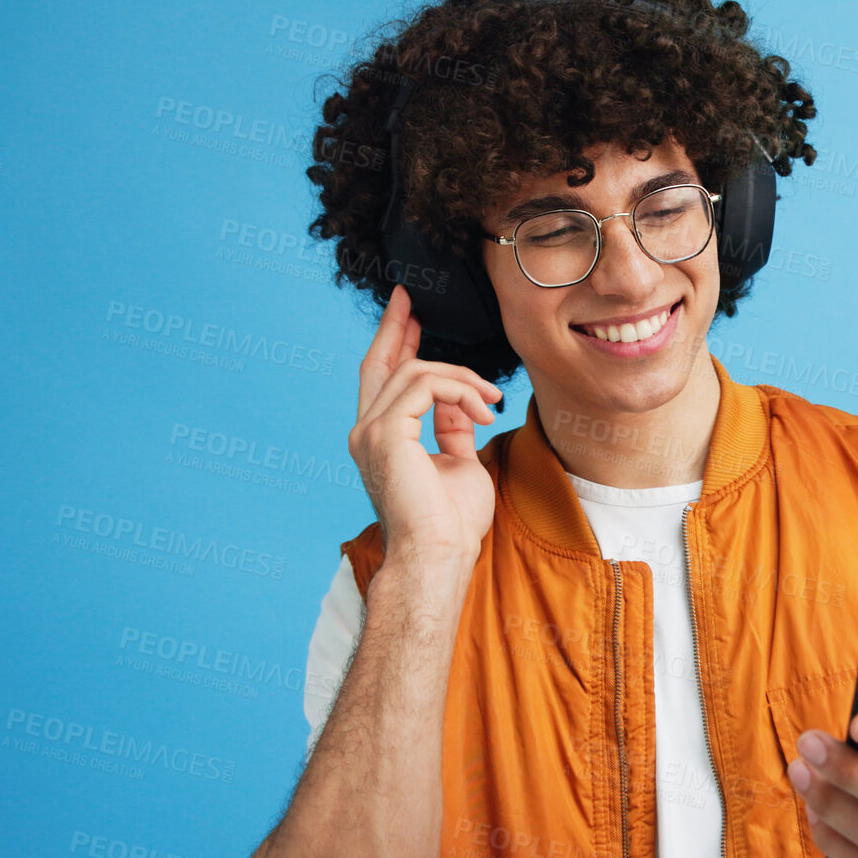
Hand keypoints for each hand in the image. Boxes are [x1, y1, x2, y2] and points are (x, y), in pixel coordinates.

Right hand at [347, 283, 503, 572]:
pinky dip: (460, 390)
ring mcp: (371, 431)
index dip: (394, 343)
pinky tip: (483, 410)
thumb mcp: (458, 462)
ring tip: (491, 400)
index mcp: (379, 440)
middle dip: (398, 327)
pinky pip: (425, 385)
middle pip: (381, 363)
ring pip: (416, 371)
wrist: (438, 556)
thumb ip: (451, 428)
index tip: (410, 315)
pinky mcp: (386, 432)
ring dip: (462, 378)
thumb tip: (459, 402)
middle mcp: (366, 432)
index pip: (382, 380)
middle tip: (414, 301)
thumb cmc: (450, 523)